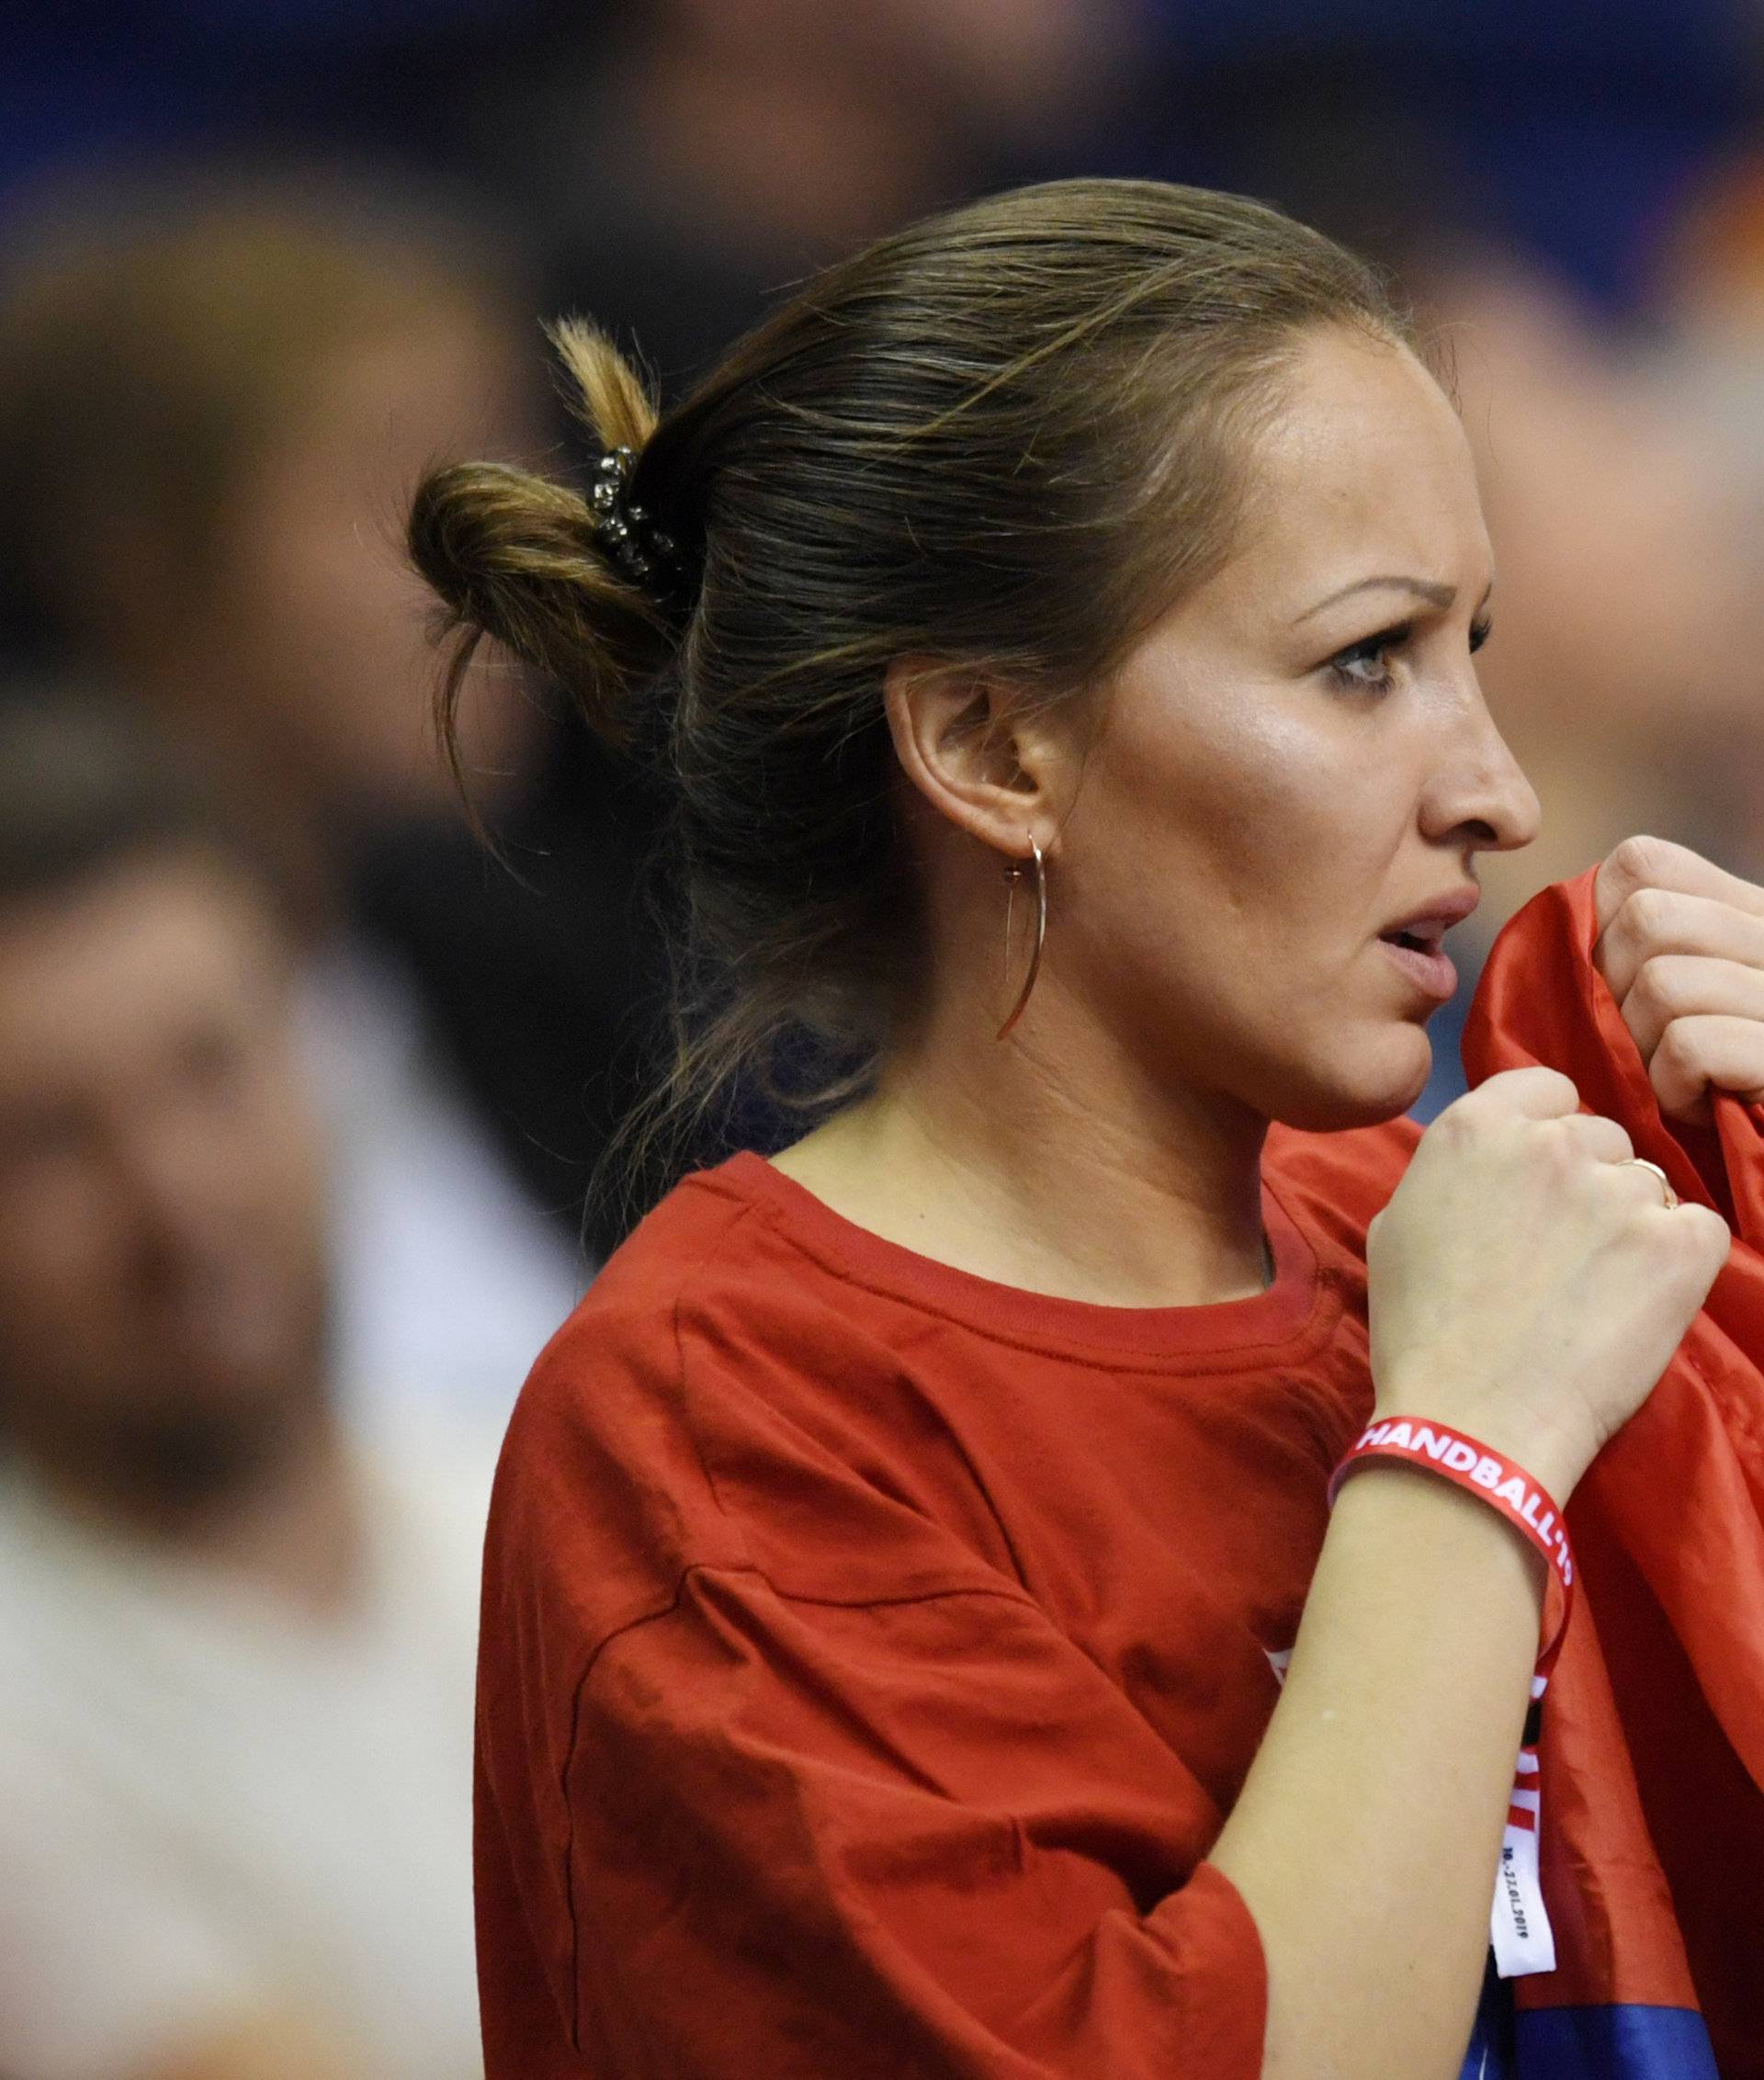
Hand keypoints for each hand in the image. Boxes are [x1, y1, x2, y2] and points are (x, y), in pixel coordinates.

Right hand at [1368, 1066, 1728, 1498]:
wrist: (1471, 1418)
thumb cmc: (1420, 1333)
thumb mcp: (1395, 1225)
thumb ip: (1448, 1173)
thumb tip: (1482, 1169)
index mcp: (1476, 1127)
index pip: (1547, 1089)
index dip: (1547, 1132)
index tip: (1540, 1181)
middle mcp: (1552, 1142)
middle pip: (1601, 1137)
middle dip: (1589, 1182)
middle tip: (1564, 1252)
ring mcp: (1621, 1190)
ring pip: (1648, 1185)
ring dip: (1630, 1225)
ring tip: (1595, 1292)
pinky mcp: (1679, 1244)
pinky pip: (1698, 1230)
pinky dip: (1679, 1263)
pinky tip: (1635, 1304)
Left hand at [1594, 834, 1763, 1124]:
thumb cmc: (1705, 1096)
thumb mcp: (1673, 1006)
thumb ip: (1633, 952)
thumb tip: (1563, 923)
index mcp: (1751, 911)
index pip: (1641, 865)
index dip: (1602, 927)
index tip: (1620, 990)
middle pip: (1647, 919)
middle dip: (1620, 996)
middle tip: (1651, 1052)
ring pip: (1662, 981)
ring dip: (1647, 1051)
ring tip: (1679, 1084)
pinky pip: (1691, 1045)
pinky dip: (1675, 1089)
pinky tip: (1703, 1111)